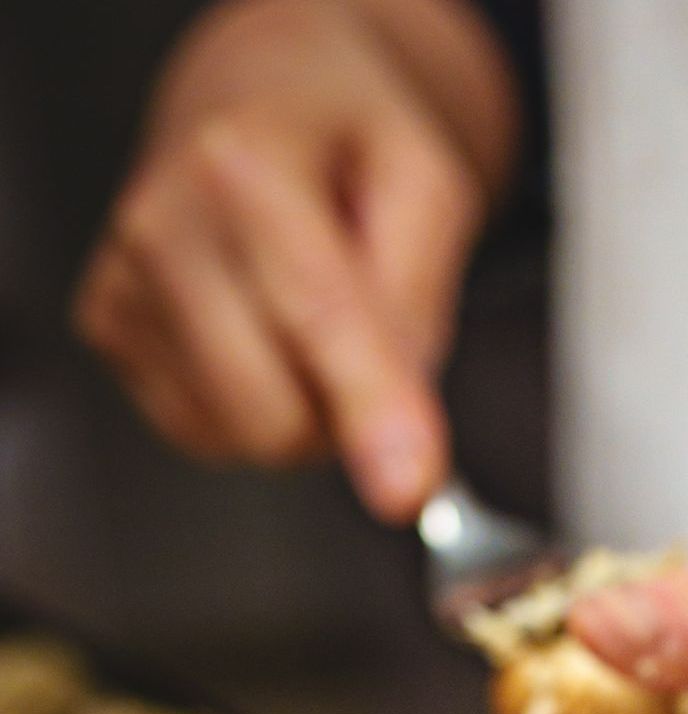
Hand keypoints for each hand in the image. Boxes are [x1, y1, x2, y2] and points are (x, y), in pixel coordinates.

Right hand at [75, 0, 513, 518]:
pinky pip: (207, 435)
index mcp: (246, 160)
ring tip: (309, 325)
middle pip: (274, 410)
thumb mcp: (428, 189)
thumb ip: (420, 313)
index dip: (367, 406)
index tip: (404, 488)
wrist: (261, 99)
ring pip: (242, 438)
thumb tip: (401, 455)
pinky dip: (253, 408)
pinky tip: (259, 333)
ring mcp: (125, 279)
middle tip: (367, 343)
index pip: (312, 311)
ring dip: (303, 413)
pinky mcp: (107, 328)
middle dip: (344, 412)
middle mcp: (163, 218)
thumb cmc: (346, 143)